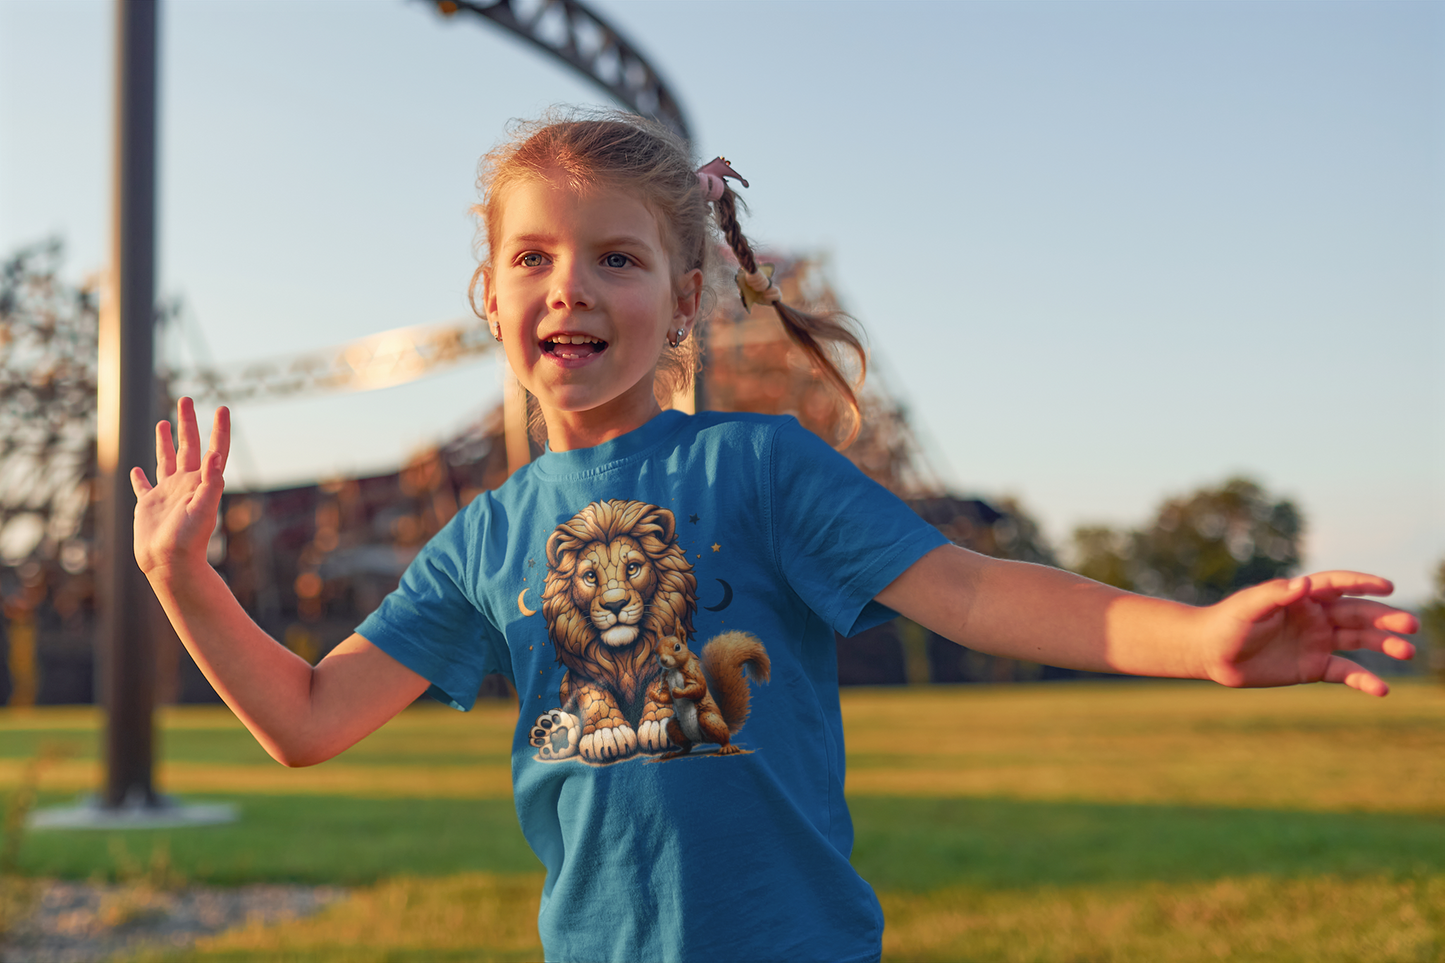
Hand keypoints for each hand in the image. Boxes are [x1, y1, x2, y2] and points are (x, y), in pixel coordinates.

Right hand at [130, 398, 229, 577]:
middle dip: (187, 422)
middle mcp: (185, 484)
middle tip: (185, 398)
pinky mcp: (149, 505)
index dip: (219, 429)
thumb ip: (211, 482)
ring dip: (165, 441)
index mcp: (202, 482)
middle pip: (188, 446)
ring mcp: (167, 494)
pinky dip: (140, 478)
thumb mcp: (204, 508)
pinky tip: (136, 470)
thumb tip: (216, 455)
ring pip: (166, 460)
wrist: (170, 564)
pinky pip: (144, 487)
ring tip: (164, 423)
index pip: (214, 449)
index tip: (223, 407)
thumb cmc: (189, 540)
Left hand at [1199, 572, 1417, 696]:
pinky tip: (1381, 690)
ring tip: (1407, 651)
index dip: (1362, 584)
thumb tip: (1303, 584)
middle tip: (1410, 625)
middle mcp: (1315, 617)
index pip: (1338, 586)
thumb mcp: (1248, 607)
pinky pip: (1345, 672)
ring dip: (1384, 645)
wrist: (1211, 654)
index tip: (1387, 586)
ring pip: (1359, 641)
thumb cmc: (1226, 623)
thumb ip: (1275, 595)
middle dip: (1385, 619)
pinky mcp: (1314, 667)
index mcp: (1301, 597)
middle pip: (1358, 614)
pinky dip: (1364, 680)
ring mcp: (1317, 641)